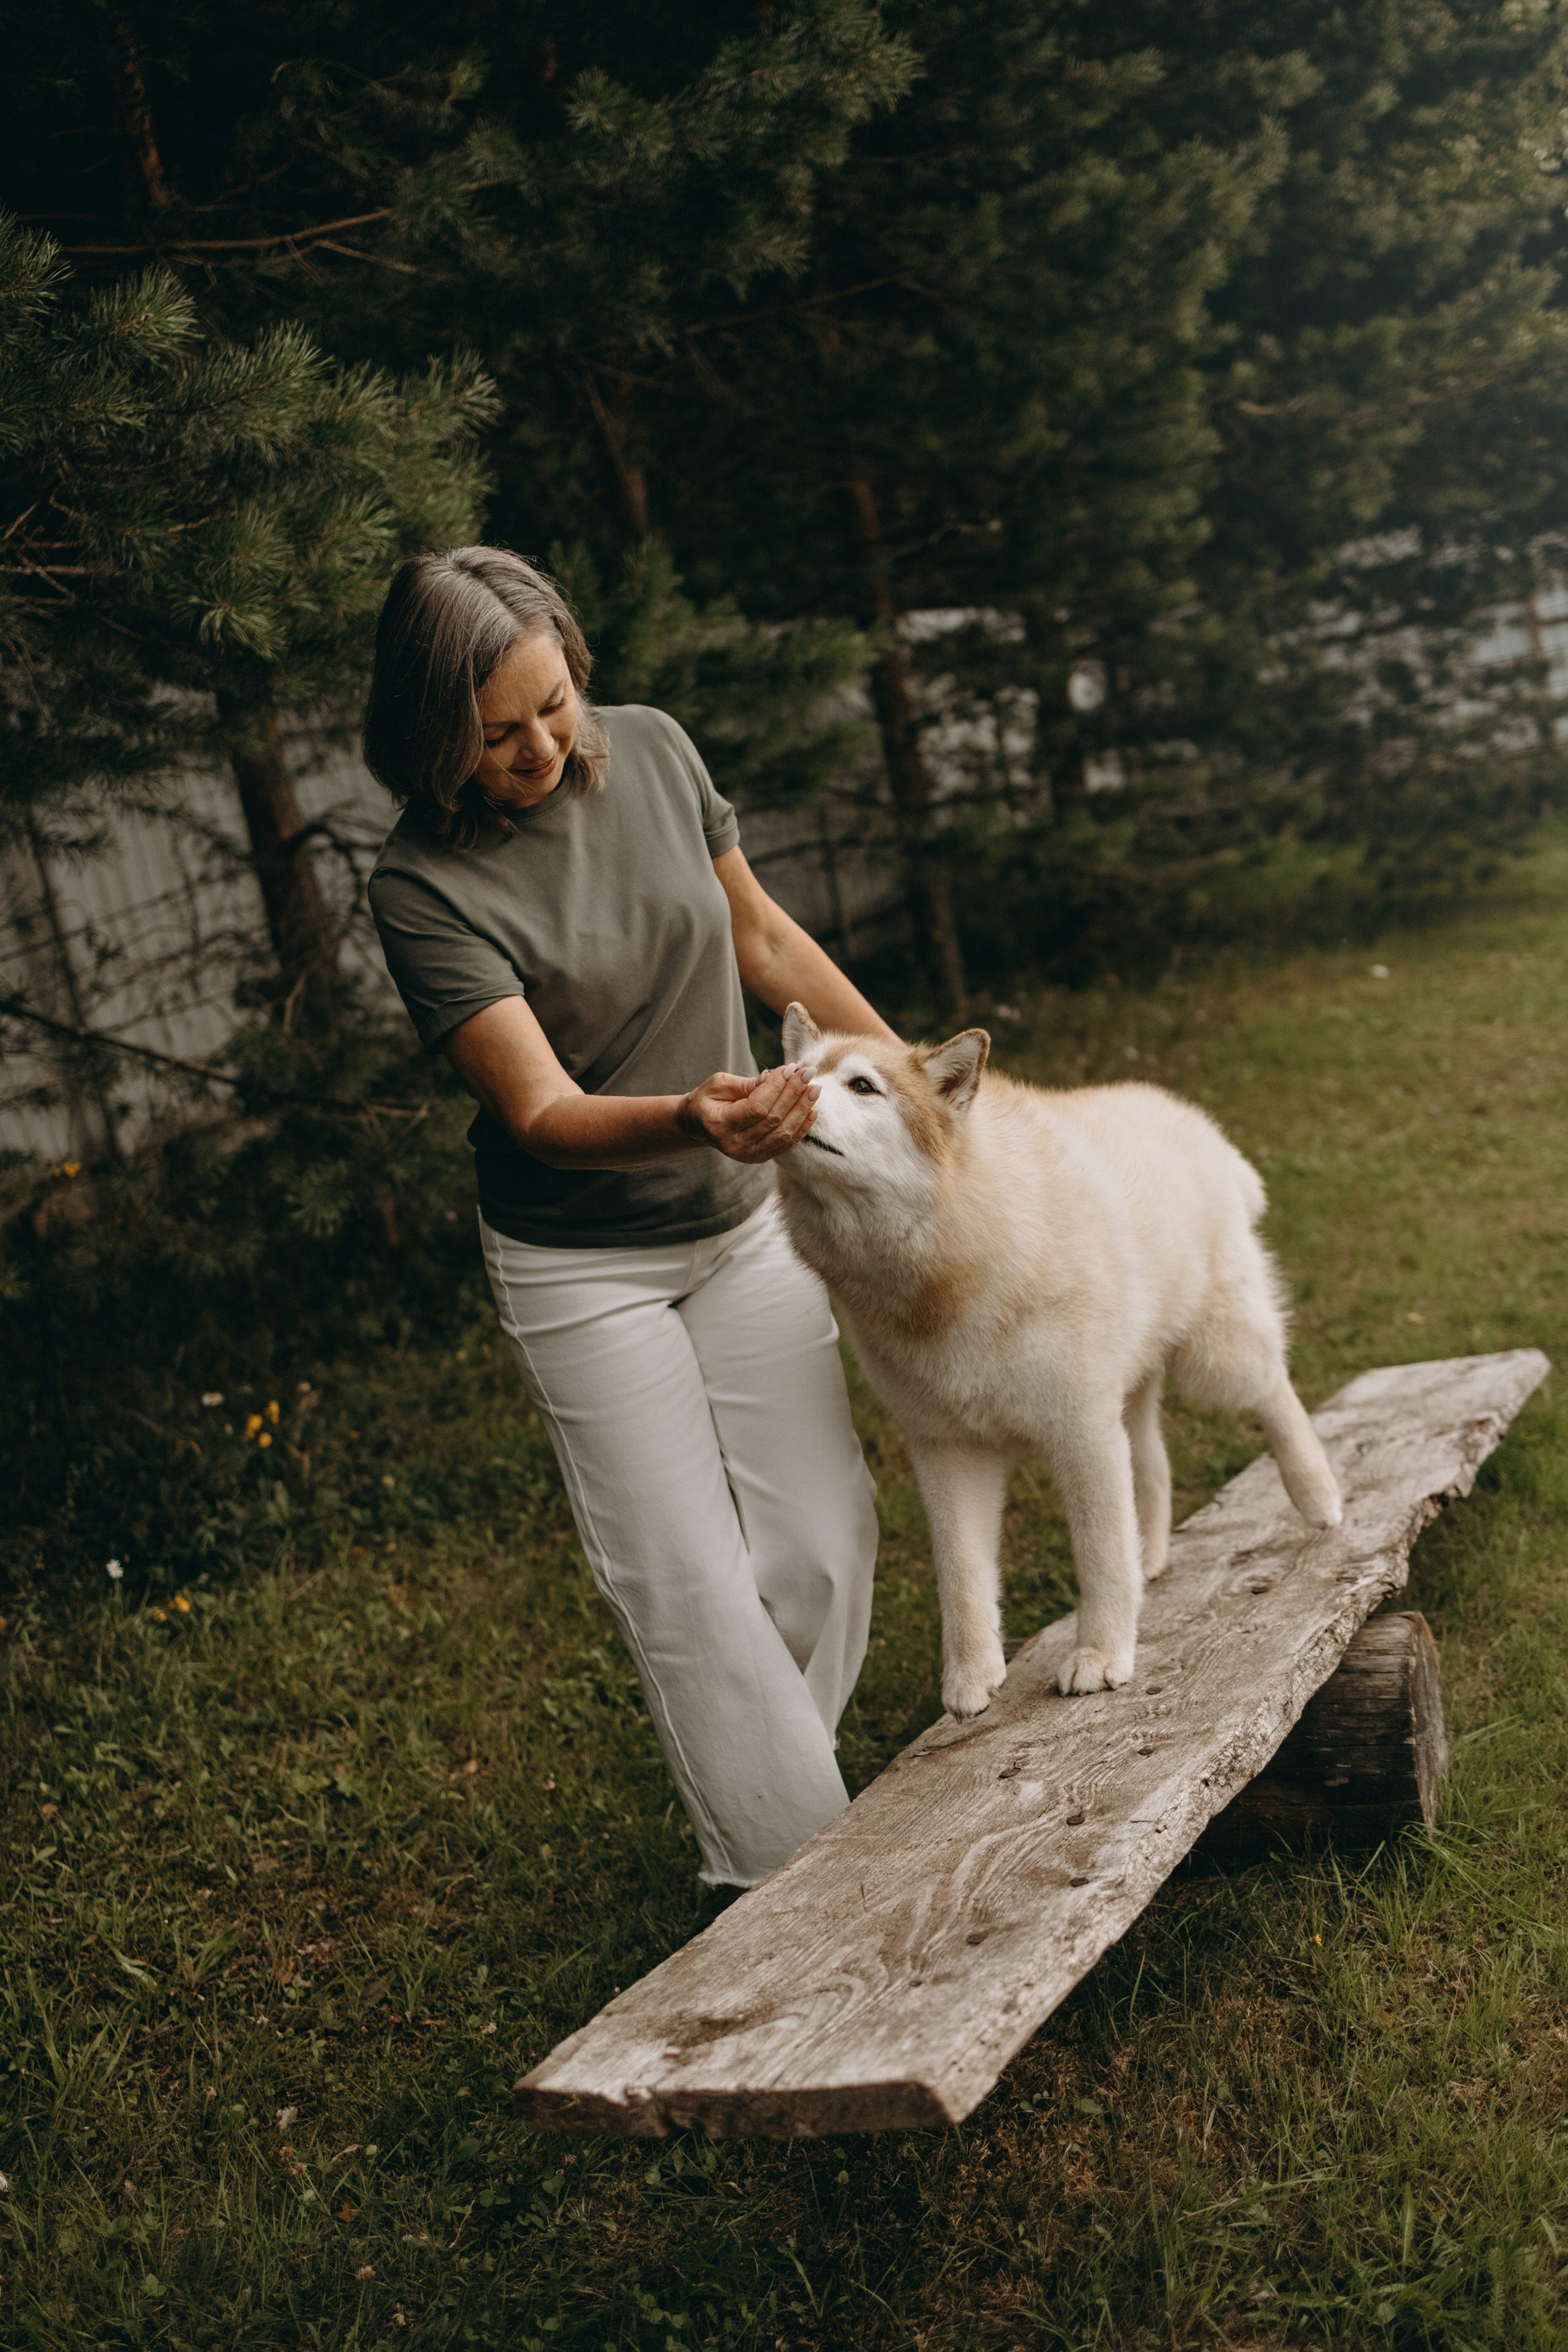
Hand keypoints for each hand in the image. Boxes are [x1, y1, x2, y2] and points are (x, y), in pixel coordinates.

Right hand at [679, 1064, 818, 1162]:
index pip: (756, 1107)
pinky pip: (787, 1144)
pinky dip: (802, 1127)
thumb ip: (744, 1084)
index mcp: (720, 1124)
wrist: (699, 1125)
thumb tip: (774, 1077)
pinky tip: (812, 1109)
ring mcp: (748, 1154)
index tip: (791, 1068)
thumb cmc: (708, 1100)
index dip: (776, 1087)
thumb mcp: (718, 1085)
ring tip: (814, 1089)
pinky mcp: (760, 1157)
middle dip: (794, 1093)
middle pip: (773, 1119)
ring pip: (783, 1133)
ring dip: (802, 1110)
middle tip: (809, 1072)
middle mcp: (734, 1144)